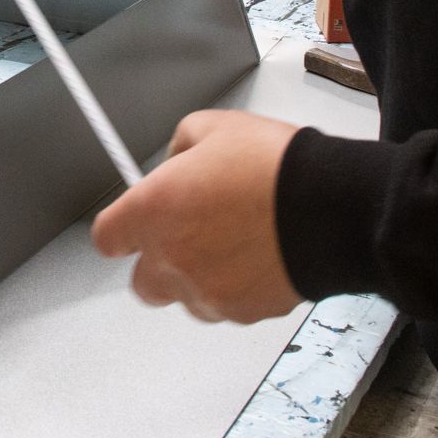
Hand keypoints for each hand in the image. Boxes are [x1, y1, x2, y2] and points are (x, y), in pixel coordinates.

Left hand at [92, 110, 303, 323]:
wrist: (330, 208)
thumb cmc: (276, 167)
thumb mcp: (215, 127)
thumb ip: (181, 147)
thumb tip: (176, 160)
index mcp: (154, 209)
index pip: (107, 237)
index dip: (120, 227)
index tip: (132, 220)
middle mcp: (172, 257)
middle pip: (142, 281)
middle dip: (158, 261)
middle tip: (186, 235)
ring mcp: (206, 290)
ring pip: (186, 297)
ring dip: (198, 276)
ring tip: (232, 242)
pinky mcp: (241, 311)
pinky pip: (225, 306)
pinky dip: (234, 288)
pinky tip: (256, 256)